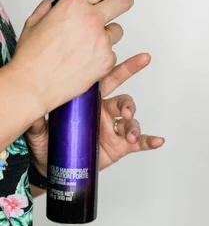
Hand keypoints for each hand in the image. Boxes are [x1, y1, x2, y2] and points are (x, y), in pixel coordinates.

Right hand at [11, 0, 133, 116]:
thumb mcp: (36, 21)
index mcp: (74, 5)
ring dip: (107, 34)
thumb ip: (50, 8)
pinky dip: (102, 55)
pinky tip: (86, 60)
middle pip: (123, 1)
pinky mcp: (108, 61)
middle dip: (123, 1)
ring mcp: (102, 41)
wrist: (36, 83)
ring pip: (117, 31)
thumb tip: (57, 4)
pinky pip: (112, 53)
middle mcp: (92, 20)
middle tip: (122, 2)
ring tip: (87, 44)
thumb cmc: (34, 56)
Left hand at [25, 53, 164, 176]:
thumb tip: (32, 115)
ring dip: (133, 125)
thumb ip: (37, 123)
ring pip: (131, 121)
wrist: (55, 166)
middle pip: (123, 99)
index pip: (107, 81)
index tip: (134, 59)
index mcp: (89, 102)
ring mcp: (114, 129)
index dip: (122, 69)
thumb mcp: (39, 131)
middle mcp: (104, 112)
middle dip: (129, 101)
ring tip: (129, 135)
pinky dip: (150, 141)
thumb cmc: (50, 143)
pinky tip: (158, 140)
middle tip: (127, 109)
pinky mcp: (120, 146)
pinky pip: (139, 142)